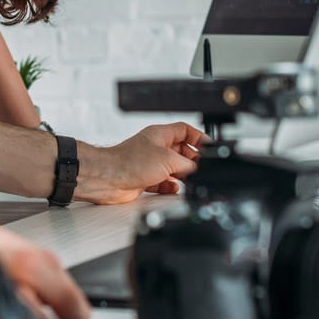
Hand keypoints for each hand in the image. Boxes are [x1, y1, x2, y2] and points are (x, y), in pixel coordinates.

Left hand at [78, 122, 205, 204]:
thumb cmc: (129, 162)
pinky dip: (170, 186)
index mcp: (160, 135)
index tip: (209, 147)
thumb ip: (187, 164)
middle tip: (201, 168)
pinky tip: (173, 188)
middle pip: (181, 151)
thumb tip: (198, 168)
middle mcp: (155, 148)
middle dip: (192, 160)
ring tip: (190, 180)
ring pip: (173, 168)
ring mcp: (149, 163)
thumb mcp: (168, 160)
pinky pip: (163, 182)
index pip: (184, 130)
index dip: (198, 137)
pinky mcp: (144, 179)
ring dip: (182, 175)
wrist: (108, 179)